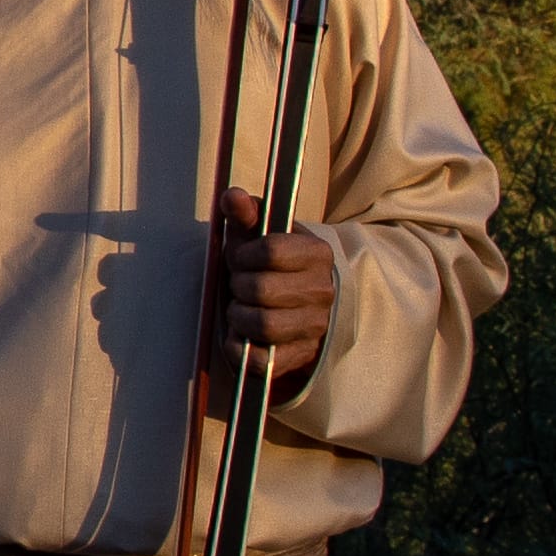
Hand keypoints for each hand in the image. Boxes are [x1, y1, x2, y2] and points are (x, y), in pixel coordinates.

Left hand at [208, 190, 339, 375]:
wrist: (295, 305)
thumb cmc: (269, 264)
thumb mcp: (258, 235)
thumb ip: (245, 214)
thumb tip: (232, 196)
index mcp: (317, 253)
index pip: (270, 251)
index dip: (243, 255)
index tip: (240, 258)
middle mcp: (323, 291)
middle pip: (261, 289)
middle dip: (239, 286)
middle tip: (238, 285)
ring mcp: (315, 326)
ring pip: (263, 325)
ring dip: (239, 316)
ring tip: (240, 308)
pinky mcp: (300, 356)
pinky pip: (260, 359)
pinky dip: (240, 348)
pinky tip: (240, 335)